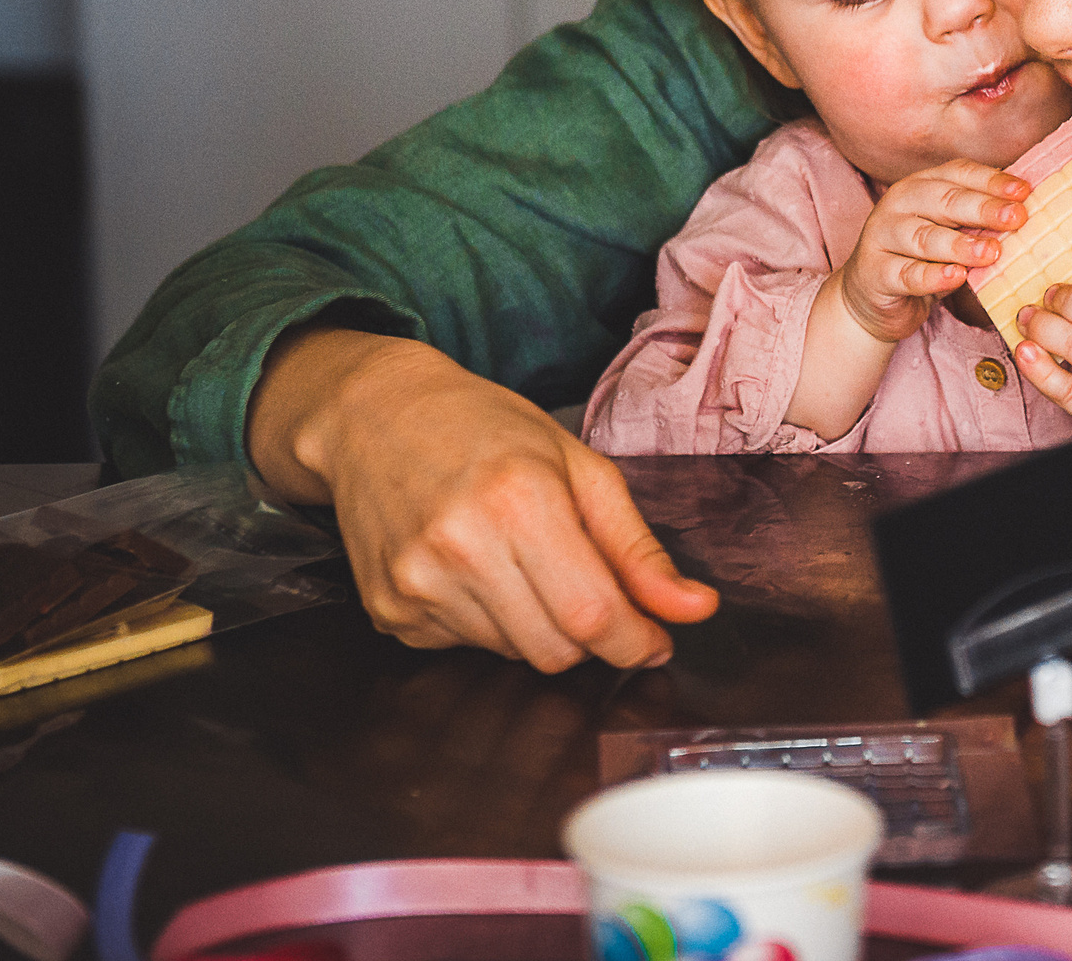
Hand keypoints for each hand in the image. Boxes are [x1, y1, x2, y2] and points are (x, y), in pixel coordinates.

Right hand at [250, 329, 717, 670]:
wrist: (374, 416)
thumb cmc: (484, 428)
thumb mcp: (579, 466)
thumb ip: (638, 548)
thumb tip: (696, 608)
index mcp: (519, 500)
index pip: (593, 615)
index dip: (636, 641)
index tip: (655, 639)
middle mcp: (460, 547)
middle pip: (557, 649)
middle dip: (590, 634)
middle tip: (585, 582)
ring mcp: (416, 584)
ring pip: (515, 654)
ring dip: (538, 625)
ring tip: (519, 560)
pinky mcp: (388, 611)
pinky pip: (467, 648)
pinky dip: (488, 622)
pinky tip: (474, 568)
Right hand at [835, 160, 1029, 342]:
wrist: (873, 298)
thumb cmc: (922, 259)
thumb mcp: (951, 232)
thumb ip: (979, 220)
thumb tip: (1026, 211)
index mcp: (922, 184)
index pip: (959, 174)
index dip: (992, 181)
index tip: (1024, 192)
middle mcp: (899, 203)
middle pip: (944, 200)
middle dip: (983, 209)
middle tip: (1017, 218)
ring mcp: (882, 236)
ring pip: (924, 237)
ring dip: (960, 245)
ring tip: (992, 252)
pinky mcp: (874, 272)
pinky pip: (907, 274)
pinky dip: (932, 276)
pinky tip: (956, 277)